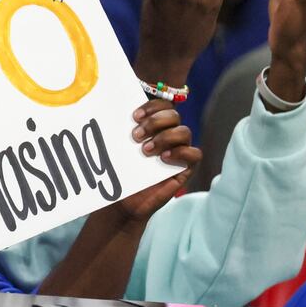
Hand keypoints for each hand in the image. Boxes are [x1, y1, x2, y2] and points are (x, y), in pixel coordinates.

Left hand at [112, 98, 199, 223]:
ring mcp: (179, 151)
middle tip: (136, 136)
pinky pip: (195, 154)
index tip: (134, 116)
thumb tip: (109, 106)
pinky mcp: (185, 168)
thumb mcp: (119, 147)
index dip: (152, 106)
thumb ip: (121, 128)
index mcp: (154, 125)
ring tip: (145, 151)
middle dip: (154, 122)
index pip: (163, 104)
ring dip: (164, 137)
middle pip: (174, 115)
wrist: (124, 202)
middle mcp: (169, 135)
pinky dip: (181, 152)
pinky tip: (163, 158)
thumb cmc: (120, 172)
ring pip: (184, 131)